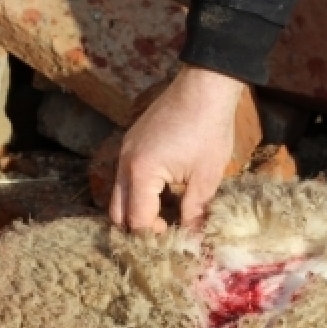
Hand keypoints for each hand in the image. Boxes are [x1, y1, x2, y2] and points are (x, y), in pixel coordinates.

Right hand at [109, 65, 244, 232]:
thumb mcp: (206, 177)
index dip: (153, 236)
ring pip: (120, 194)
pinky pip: (126, 176)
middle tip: (165, 232)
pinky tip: (164, 192)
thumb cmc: (209, 129)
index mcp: (141, 172)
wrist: (205, 86)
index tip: (176, 237)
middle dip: (137, 227)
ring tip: (167, 214)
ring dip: (138, 209)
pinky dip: (139, 191)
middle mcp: (125, 162)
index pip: (136, 220)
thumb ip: (195, 212)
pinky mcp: (131, 142)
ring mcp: (125, 150)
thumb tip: (194, 241)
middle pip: (117, 211)